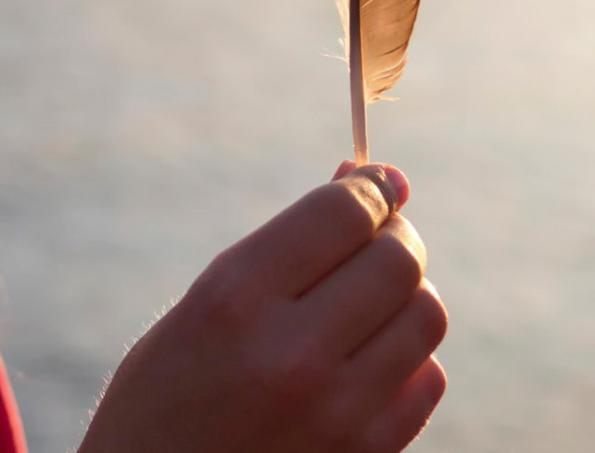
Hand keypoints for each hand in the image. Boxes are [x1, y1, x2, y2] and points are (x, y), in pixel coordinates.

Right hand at [76, 164, 445, 452]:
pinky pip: (427, 378)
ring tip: (366, 301)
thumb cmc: (168, 390)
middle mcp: (292, 353)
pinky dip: (407, 356)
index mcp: (234, 300)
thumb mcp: (205, 303)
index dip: (368, 188)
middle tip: (374, 238)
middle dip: (393, 235)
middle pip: (398, 259)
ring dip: (405, 294)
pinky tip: (365, 359)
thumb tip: (375, 182)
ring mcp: (337, 412)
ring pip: (425, 314)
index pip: (343, 213)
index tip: (373, 184)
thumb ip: (287, 246)